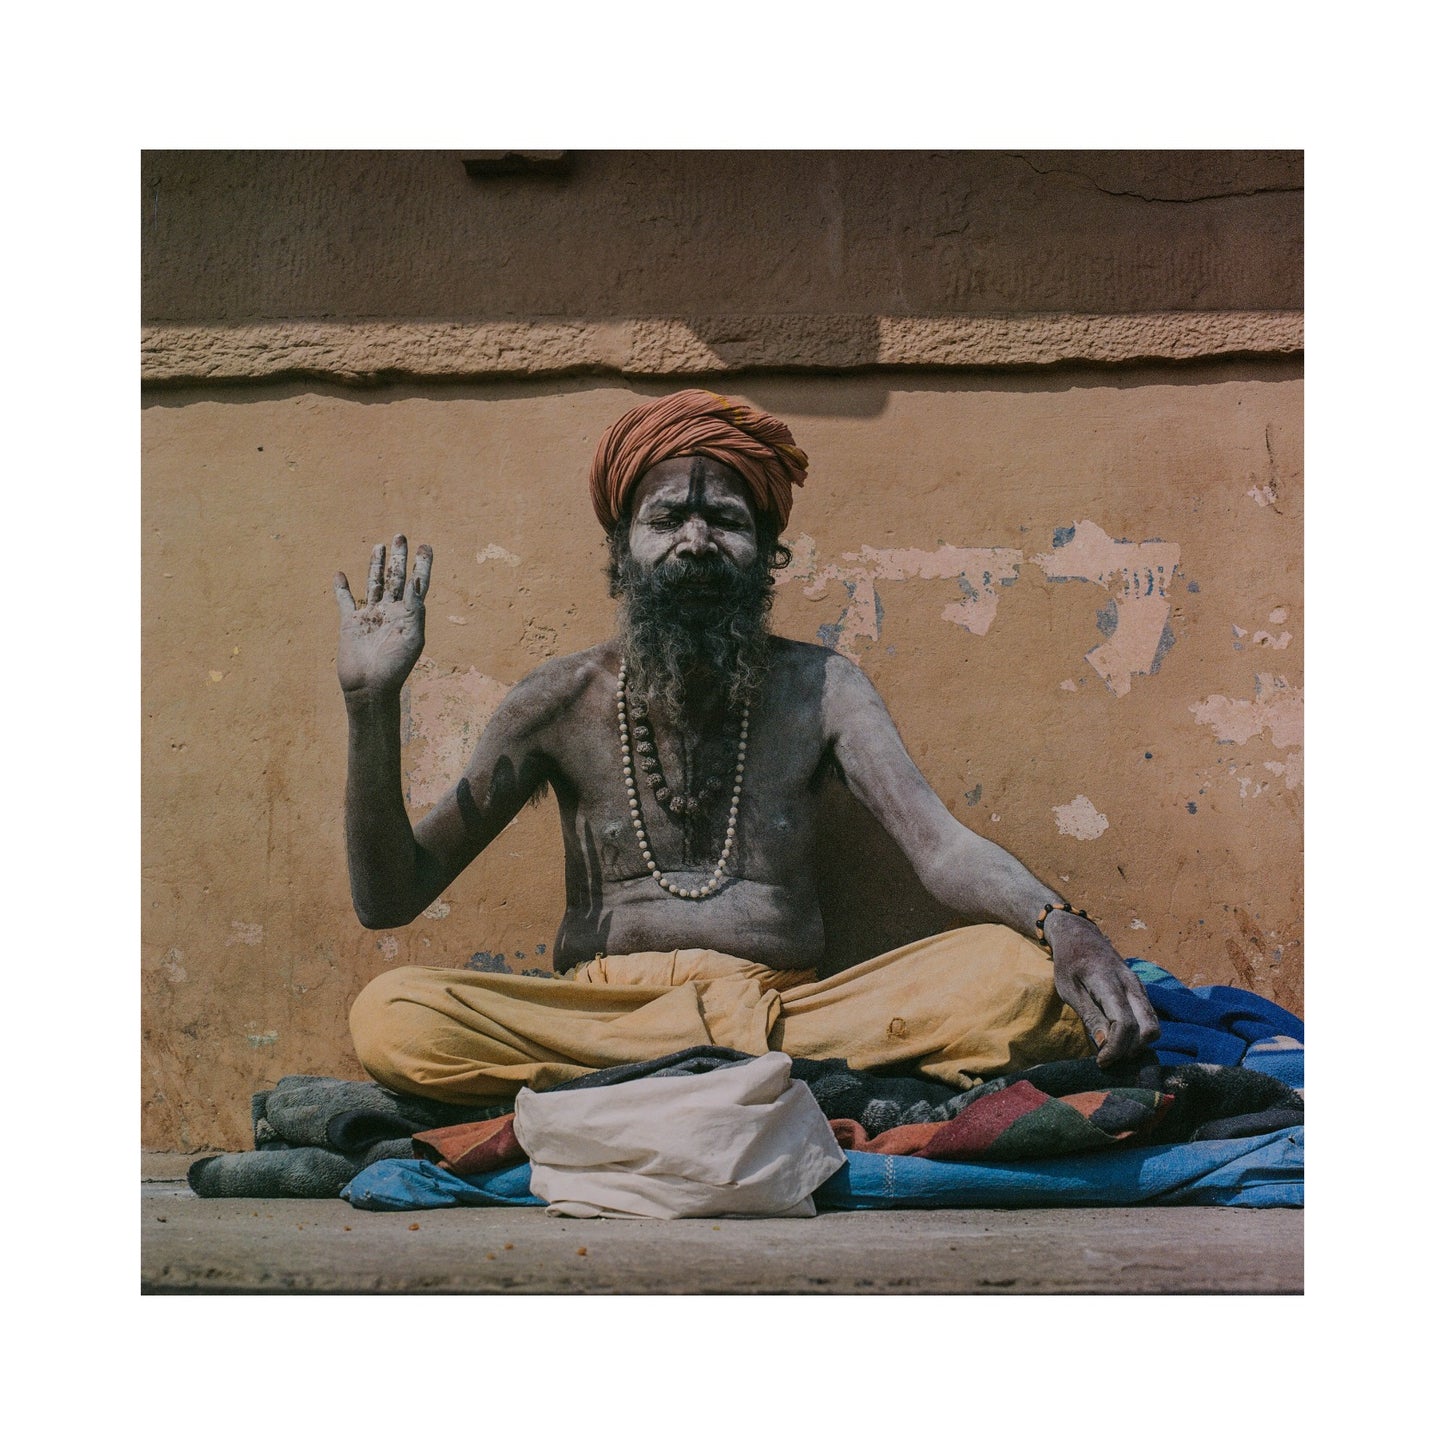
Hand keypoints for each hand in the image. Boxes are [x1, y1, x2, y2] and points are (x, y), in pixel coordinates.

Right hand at [334, 535, 432, 695]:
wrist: (370, 687)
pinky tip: (340, 574)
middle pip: (395, 578)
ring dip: (376, 565)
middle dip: (399, 558)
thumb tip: (416, 579)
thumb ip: (414, 607)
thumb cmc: (396, 666)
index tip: (426, 546)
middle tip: (401, 535)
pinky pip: (345, 601)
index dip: (423, 565)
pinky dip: (342, 588)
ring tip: (379, 545)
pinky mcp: (350, 623)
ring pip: (373, 584)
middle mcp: (391, 612)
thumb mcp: (412, 637)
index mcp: (409, 615)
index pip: (418, 584)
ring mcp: (370, 616)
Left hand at [1046, 911, 1159, 1066]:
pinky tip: (1119, 1038)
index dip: (1116, 1049)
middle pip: (1150, 1028)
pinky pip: (1149, 1017)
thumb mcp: (1068, 990)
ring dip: (1138, 1044)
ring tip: (1113, 1049)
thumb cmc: (1069, 963)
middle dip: (1132, 1050)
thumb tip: (1105, 1045)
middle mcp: (1132, 985)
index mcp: (1109, 983)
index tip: (1101, 1062)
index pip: (1125, 1023)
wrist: (1080, 935)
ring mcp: (1140, 987)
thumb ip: (1089, 1016)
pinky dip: (1139, 1034)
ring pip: (1153, 1025)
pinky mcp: (1141, 991)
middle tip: (1109, 1058)